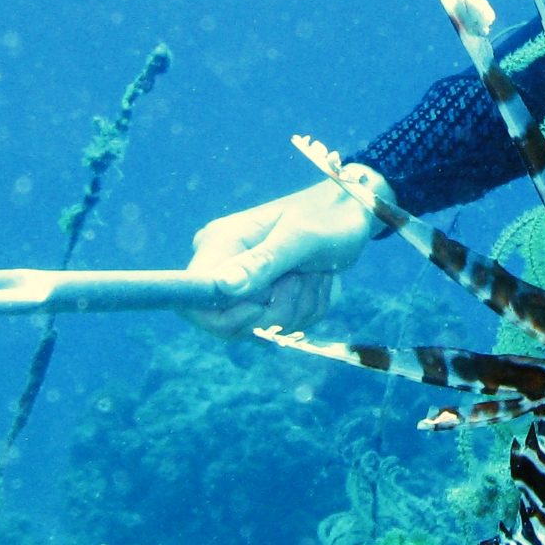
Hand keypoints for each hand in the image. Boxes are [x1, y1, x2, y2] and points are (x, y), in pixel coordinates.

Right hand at [185, 174, 383, 336]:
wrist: (352, 215)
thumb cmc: (328, 219)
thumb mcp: (300, 239)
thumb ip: (263, 262)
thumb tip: (223, 285)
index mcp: (220, 244)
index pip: (192, 302)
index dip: (224, 318)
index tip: (262, 305)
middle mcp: (224, 266)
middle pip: (231, 325)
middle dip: (277, 311)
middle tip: (302, 276)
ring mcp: (244, 284)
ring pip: (263, 329)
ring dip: (300, 308)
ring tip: (314, 273)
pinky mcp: (265, 298)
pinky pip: (283, 327)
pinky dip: (307, 310)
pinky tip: (317, 281)